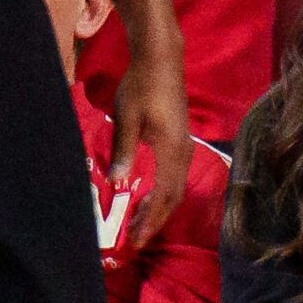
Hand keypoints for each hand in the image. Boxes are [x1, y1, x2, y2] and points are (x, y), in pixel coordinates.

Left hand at [109, 43, 191, 251]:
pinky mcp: (179, 143)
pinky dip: (160, 193)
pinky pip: (173, 178)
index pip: (163, 196)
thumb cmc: (141, 88)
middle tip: (135, 240)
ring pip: (174, 189)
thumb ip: (124, 152)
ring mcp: (184, 149)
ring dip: (156, 208)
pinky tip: (145, 197)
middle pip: (172, 198)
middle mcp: (183, 155)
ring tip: (137, 223)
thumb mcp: (127, 119)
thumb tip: (117, 184)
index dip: (149, 220)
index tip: (136, 239)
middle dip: (154, 220)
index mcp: (172, 152)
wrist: (161, 63)